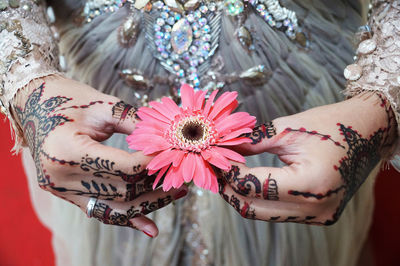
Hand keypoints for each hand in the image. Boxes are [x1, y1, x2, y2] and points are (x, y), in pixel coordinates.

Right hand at [13, 75, 187, 236]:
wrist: (33, 103)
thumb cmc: (67, 97)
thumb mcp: (103, 105)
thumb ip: (135, 124)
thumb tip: (168, 138)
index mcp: (68, 149)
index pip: (123, 167)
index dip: (152, 163)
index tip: (173, 155)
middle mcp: (61, 176)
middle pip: (121, 191)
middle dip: (155, 185)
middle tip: (182, 179)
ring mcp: (60, 189)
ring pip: (114, 206)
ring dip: (147, 204)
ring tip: (176, 196)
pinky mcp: (64, 193)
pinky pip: (100, 210)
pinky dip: (125, 217)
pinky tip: (149, 226)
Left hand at [218, 92, 396, 224]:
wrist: (369, 132)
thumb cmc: (331, 124)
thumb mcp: (288, 130)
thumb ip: (252, 142)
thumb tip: (222, 148)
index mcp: (310, 183)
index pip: (254, 186)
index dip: (229, 173)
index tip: (214, 160)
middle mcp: (316, 207)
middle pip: (254, 209)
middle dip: (230, 190)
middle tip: (215, 170)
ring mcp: (319, 216)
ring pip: (264, 214)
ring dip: (243, 197)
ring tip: (229, 175)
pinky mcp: (319, 216)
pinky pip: (279, 213)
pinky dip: (261, 200)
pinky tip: (251, 183)